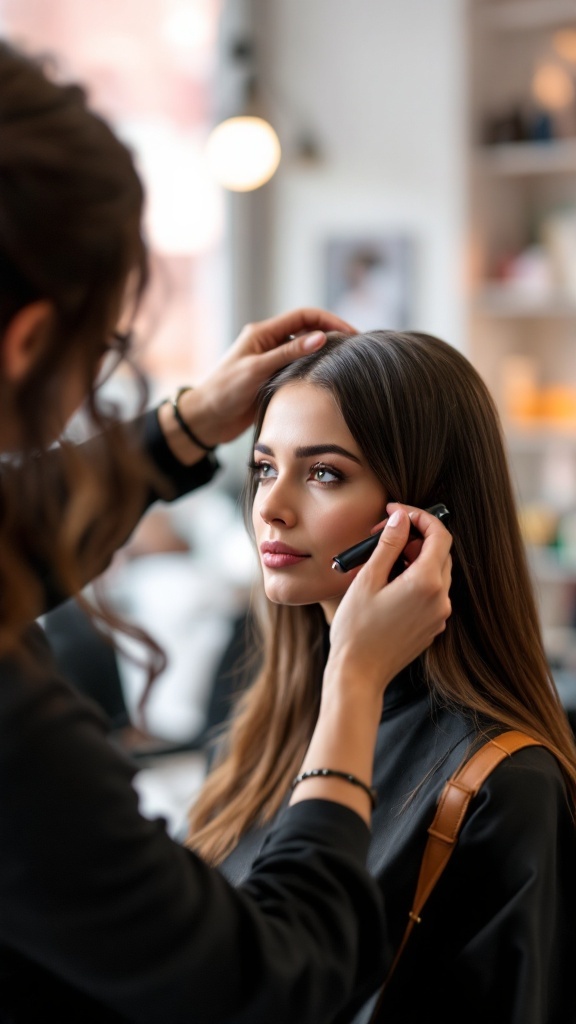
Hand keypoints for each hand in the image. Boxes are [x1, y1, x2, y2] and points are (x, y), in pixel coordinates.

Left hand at [176, 308, 354, 447]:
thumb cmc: (225, 391)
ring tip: (347, 363)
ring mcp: (272, 363)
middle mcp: (269, 344)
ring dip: (324, 354)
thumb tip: (321, 337)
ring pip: (305, 352)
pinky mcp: (274, 381)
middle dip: (331, 335)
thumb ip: (288, 353)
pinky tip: (327, 380)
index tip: (350, 333)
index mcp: (263, 333)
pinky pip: (300, 371)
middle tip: (355, 348)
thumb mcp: (257, 369)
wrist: (207, 420)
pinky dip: (314, 372)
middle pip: (307, 332)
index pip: (303, 316)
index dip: (328, 320)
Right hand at [326, 505, 451, 696]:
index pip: (439, 534)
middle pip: (440, 552)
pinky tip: (388, 584)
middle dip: (414, 537)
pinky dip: (415, 579)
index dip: (419, 517)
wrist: (359, 674)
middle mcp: (441, 598)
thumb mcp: (368, 578)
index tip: (395, 512)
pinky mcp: (432, 626)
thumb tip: (401, 518)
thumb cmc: (356, 628)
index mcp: (426, 582)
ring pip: (436, 572)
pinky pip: (432, 592)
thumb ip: (389, 544)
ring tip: (382, 560)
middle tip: (383, 535)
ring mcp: (439, 615)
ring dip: (414, 558)